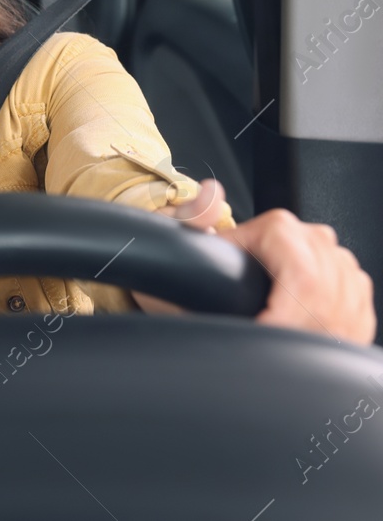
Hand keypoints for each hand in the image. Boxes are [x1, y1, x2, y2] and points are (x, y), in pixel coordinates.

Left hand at [136, 179, 375, 344]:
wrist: (208, 277)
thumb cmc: (200, 265)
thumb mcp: (185, 244)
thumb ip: (193, 219)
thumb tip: (211, 194)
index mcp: (281, 228)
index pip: (304, 280)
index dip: (283, 317)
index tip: (259, 335)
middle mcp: (314, 240)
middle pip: (327, 300)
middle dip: (298, 334)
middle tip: (266, 349)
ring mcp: (337, 262)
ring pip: (347, 310)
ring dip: (316, 338)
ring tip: (280, 348)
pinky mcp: (350, 286)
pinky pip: (359, 317)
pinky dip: (337, 337)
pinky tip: (307, 343)